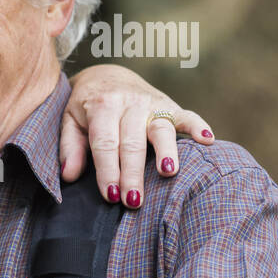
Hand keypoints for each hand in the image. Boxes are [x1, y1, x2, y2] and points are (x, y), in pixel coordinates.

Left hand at [63, 64, 215, 207]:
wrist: (105, 75)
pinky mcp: (169, 105)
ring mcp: (151, 103)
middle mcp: (128, 103)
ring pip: (161, 129)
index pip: (105, 143)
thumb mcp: (69, 121)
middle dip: (133, 173)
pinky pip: (187, 114)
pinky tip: (208, 139)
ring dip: (166, 151)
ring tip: (168, 172)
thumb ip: (70, 147)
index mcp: (101, 106)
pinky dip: (198, 125)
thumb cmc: (85, 106)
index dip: (108, 171)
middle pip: (132, 143)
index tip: (111, 196)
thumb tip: (69, 176)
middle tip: (134, 202)